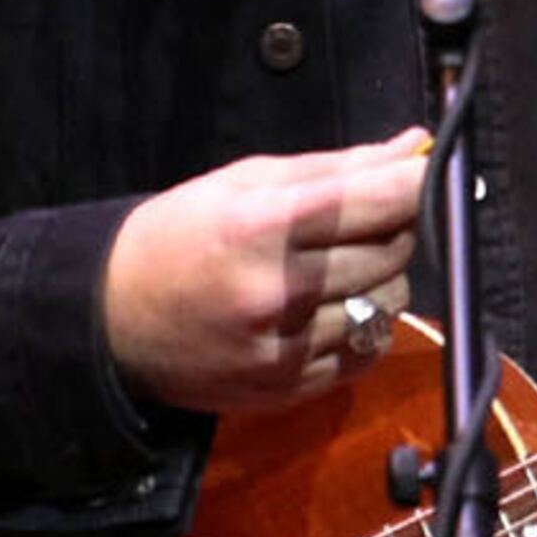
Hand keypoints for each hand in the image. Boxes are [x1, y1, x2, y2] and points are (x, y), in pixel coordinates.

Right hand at [100, 129, 427, 412]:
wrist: (111, 320)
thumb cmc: (179, 237)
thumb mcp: (246, 183)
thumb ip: (338, 168)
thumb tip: (414, 147)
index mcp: (264, 226)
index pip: (381, 200)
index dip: (417, 183)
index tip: (426, 174)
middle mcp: (278, 291)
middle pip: (393, 251)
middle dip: (394, 228)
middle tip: (366, 220)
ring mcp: (285, 347)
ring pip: (389, 305)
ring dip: (382, 281)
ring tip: (339, 269)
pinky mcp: (289, 388)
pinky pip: (366, 353)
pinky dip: (364, 328)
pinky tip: (329, 310)